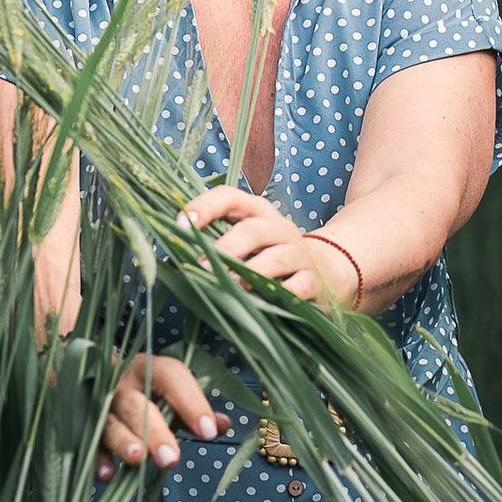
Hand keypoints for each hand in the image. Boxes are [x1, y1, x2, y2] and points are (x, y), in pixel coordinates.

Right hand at [96, 351, 224, 483]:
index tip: (208, 431)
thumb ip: (194, 409)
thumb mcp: (169, 393)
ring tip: (138, 459)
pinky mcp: (81, 424)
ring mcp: (98, 403)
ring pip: (109, 422)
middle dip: (154, 432)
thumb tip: (223, 425)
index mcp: (148, 369)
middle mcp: (121, 383)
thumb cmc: (142, 389)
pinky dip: (97, 459)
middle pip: (137, 405)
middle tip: (171, 459)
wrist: (88, 369)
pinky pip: (88, 442)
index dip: (191, 402)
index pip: (172, 377)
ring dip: (123, 442)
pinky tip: (107, 475)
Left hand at [178, 184, 361, 307]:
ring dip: (249, 274)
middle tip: (200, 267)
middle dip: (224, 249)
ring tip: (230, 288)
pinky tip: (263, 304)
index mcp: (259, 213)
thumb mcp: (248, 243)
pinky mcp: (313, 282)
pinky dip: (280, 294)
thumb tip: (175, 256)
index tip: (180, 222)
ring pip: (274, 259)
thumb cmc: (271, 257)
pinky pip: (298, 286)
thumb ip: (217, 243)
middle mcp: (280, 228)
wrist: (326, 272)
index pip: (230, 197)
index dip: (205, 206)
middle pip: (252, 230)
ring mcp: (299, 254)